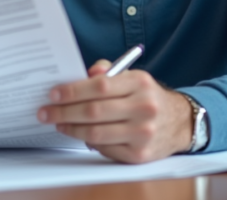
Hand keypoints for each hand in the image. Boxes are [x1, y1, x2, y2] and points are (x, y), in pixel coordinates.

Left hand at [37, 60, 193, 163]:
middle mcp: (144, 108)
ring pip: (96, 133)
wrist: (180, 123)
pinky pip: (105, 149)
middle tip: (46, 112)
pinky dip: (88, 142)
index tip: (53, 94)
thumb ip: (108, 71)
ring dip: (71, 129)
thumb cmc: (148, 97)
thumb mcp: (133, 77)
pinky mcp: (139, 155)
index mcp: (140, 84)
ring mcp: (143, 134)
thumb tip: (84, 73)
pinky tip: (80, 135)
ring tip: (59, 123)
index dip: (72, 91)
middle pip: (94, 111)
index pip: (100, 86)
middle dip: (64, 112)